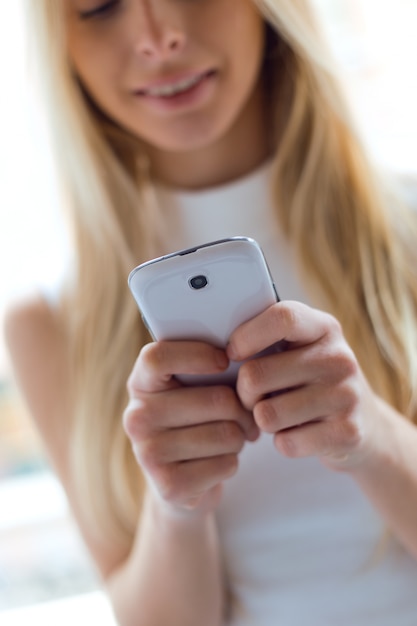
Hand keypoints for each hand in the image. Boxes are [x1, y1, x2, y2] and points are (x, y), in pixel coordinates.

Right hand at [123, 341, 257, 515]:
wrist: (181, 479)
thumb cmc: (196, 419)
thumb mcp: (193, 387)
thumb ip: (208, 366)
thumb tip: (247, 357)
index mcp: (140, 384)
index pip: (157, 358)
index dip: (197, 354)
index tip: (224, 360)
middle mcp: (136, 417)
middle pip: (216, 399)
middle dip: (243, 409)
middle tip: (245, 415)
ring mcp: (148, 453)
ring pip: (227, 434)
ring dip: (240, 437)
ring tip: (231, 438)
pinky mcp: (168, 485)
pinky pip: (226, 464)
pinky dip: (232, 462)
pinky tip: (218, 461)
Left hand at [227, 301, 376, 470]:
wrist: (365, 426)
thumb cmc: (312, 382)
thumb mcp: (300, 351)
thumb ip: (268, 339)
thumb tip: (212, 346)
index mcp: (324, 328)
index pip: (281, 318)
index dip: (246, 336)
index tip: (232, 353)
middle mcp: (340, 358)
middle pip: (256, 374)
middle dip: (244, 392)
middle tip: (254, 397)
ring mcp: (347, 396)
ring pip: (266, 414)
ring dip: (262, 421)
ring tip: (279, 414)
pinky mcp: (348, 433)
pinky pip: (286, 443)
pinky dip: (283, 442)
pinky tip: (297, 433)